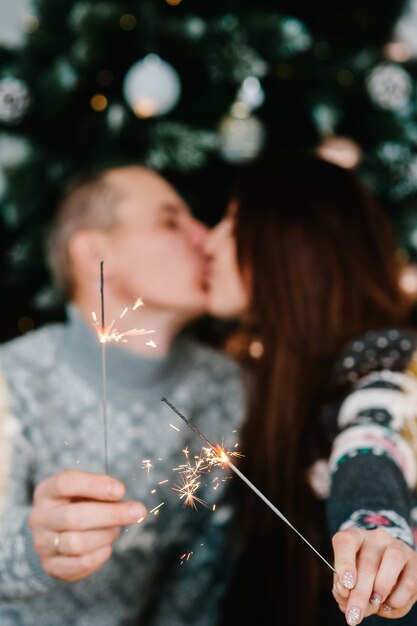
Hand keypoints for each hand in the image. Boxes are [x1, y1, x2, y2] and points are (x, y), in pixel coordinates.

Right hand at [28, 470, 146, 581]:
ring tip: (116, 529)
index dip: (95, 485)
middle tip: (138, 511)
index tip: (121, 490)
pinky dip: (100, 555)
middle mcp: (40, 517)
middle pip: (74, 517)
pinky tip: (106, 546)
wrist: (51, 534)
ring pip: (77, 543)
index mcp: (47, 491)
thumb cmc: (76, 505)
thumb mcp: (84, 491)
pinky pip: (80, 564)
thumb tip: (132, 508)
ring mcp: (42, 543)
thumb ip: (103, 493)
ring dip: (106, 535)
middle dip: (112, 514)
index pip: (66, 483)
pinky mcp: (51, 566)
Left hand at [332, 527, 416, 623]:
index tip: (345, 585)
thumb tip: (346, 596)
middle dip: (360, 594)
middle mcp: (376, 538)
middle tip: (353, 615)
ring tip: (374, 604)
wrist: (388, 568)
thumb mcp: (347, 578)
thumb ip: (342, 586)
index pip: (346, 541)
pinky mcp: (414, 563)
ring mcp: (398, 547)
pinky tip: (387, 605)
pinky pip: (409, 583)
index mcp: (354, 537)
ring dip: (382, 589)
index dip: (344, 563)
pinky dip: (397, 600)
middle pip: (368, 562)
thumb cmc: (360, 573)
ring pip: (393, 561)